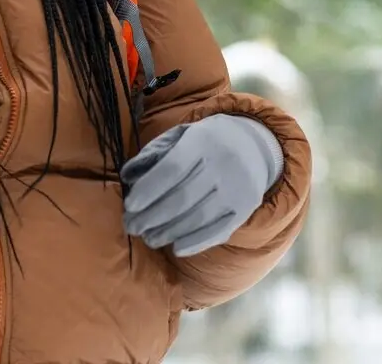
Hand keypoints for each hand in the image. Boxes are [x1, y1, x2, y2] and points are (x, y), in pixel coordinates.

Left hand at [121, 113, 283, 257]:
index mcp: (203, 140)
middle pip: (183, 197)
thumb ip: (154, 153)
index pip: (173, 168)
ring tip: (148, 238)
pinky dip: (195, 243)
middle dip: (152, 216)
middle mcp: (224, 164)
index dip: (149, 189)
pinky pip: (218, 231)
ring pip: (198, 218)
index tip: (129, 205)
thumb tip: (127, 177)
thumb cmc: (206, 141)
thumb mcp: (181, 135)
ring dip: (169, 232)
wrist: (254, 146)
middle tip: (131, 226)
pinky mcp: (245, 209)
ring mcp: (238, 189)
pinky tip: (176, 247)